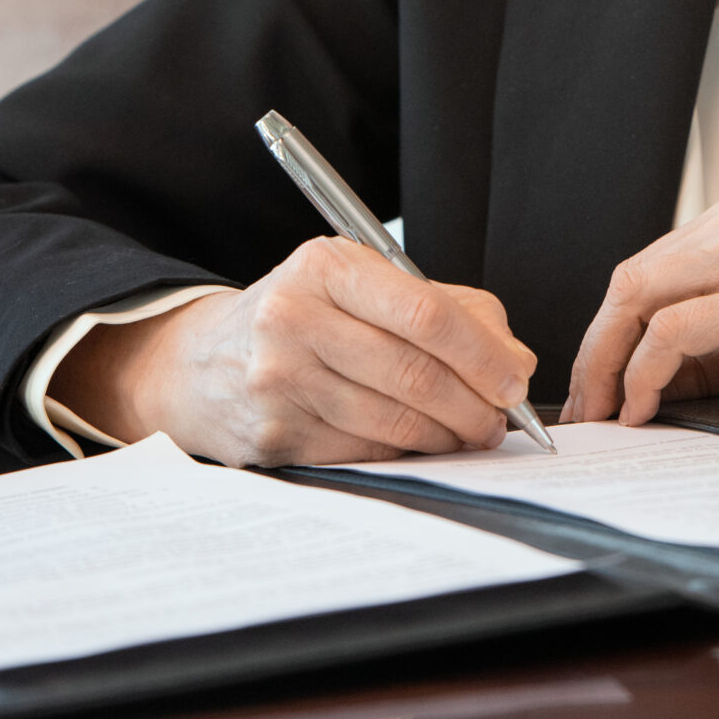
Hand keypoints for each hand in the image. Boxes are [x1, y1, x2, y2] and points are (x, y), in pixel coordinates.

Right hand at [52, 238, 536, 467]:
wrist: (202, 362)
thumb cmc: (304, 316)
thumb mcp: (364, 284)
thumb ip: (448, 307)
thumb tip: (516, 361)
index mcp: (326, 266)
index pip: (423, 311)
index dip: (480, 353)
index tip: (514, 379)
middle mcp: (294, 318)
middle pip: (413, 373)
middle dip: (473, 405)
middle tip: (502, 420)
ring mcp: (279, 380)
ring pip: (393, 419)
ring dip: (447, 436)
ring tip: (472, 434)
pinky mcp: (274, 434)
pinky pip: (364, 449)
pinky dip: (407, 453)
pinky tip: (424, 445)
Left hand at [560, 195, 718, 425]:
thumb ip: (713, 335)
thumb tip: (642, 384)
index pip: (646, 271)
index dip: (608, 332)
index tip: (595, 384)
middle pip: (630, 281)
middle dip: (595, 350)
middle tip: (584, 408)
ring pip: (639, 298)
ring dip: (608, 364)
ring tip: (604, 415)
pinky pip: (673, 333)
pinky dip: (644, 374)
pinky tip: (644, 409)